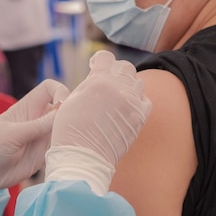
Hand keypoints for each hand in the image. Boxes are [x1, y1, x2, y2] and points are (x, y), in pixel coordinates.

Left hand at [0, 79, 69, 195]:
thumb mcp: (11, 134)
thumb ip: (36, 126)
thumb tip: (60, 113)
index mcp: (28, 107)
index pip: (50, 88)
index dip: (60, 91)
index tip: (63, 106)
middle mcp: (39, 118)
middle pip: (63, 107)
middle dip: (71, 112)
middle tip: (72, 127)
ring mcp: (43, 135)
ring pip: (65, 127)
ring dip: (71, 132)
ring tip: (70, 142)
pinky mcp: (45, 152)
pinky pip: (62, 145)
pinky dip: (67, 147)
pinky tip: (65, 153)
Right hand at [45, 50, 151, 193]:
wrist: (83, 158)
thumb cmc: (70, 131)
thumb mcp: (72, 99)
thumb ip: (89, 83)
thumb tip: (98, 76)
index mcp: (98, 80)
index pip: (106, 57)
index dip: (100, 61)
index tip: (96, 67)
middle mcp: (117, 88)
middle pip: (124, 67)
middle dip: (115, 72)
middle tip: (107, 83)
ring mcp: (131, 102)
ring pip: (137, 81)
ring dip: (127, 85)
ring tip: (117, 97)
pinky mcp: (140, 117)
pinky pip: (145, 100)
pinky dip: (137, 101)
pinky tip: (126, 108)